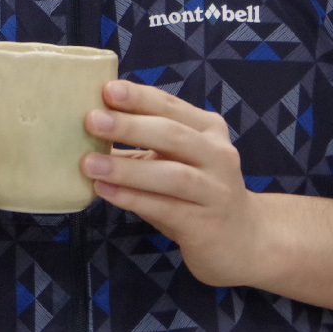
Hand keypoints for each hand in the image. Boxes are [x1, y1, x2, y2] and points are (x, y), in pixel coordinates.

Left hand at [82, 80, 265, 287]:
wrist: (244, 241)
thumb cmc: (196, 191)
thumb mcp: (176, 158)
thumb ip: (144, 141)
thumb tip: (89, 124)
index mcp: (208, 129)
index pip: (170, 106)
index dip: (138, 97)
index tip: (106, 90)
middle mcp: (218, 155)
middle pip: (173, 135)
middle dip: (130, 126)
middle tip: (91, 121)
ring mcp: (217, 191)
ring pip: (171, 175)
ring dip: (127, 168)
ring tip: (88, 163)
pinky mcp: (207, 225)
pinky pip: (166, 208)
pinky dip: (132, 198)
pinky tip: (104, 191)